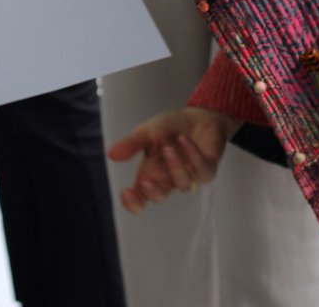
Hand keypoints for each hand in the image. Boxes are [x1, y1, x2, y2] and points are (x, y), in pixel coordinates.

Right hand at [107, 106, 238, 213]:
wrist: (197, 115)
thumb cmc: (170, 127)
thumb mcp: (146, 131)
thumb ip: (131, 144)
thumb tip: (110, 154)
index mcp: (151, 173)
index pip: (140, 196)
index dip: (133, 202)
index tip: (125, 194)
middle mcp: (169, 179)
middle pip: (160, 197)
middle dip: (152, 193)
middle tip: (145, 180)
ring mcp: (190, 177)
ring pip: (182, 184)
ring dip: (174, 167)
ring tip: (168, 147)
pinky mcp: (208, 170)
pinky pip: (202, 172)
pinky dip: (192, 156)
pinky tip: (184, 140)